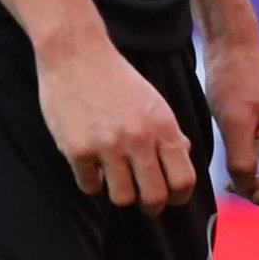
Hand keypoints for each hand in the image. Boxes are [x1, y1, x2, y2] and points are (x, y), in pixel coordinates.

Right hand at [39, 32, 198, 210]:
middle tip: (144, 201)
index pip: (183, 180)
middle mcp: (138, 139)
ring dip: (121, 194)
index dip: (180, 197)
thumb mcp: (153, 101)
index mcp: (162, 127)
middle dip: (152, 205)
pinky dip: (91, 181)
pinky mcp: (77, 149)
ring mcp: (106, 145)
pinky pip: (89, 186)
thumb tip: (183, 158)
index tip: (171, 198)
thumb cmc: (116, 78)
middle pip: (155, 196)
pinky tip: (90, 167)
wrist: (75, 54)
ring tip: (115, 181)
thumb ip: (169, 132)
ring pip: (122, 198)